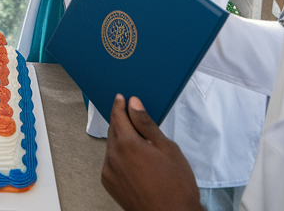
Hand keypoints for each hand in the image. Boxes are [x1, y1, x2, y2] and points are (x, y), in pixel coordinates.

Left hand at [102, 95, 200, 210]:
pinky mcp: (109, 184)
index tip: (121, 98)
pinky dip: (119, 157)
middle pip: (113, 130)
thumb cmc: (175, 186)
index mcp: (127, 144)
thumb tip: (134, 104)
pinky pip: (111, 162)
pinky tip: (135, 162)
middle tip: (133, 117)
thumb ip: (146, 124)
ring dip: (121, 140)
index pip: (118, 116)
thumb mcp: (167, 148)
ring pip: (112, 147)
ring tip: (140, 145)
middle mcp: (113, 157)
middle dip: (122, 122)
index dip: (119, 104)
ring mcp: (109, 172)